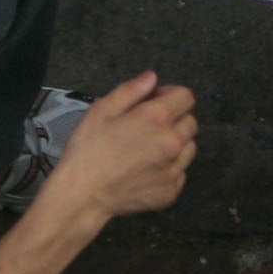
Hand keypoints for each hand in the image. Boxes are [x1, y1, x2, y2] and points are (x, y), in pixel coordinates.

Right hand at [43, 72, 197, 222]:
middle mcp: (173, 143)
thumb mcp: (102, 110)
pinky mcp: (171, 192)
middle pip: (190, 122)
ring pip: (188, 148)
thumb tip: (152, 78)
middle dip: (173, 120)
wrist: (82, 196)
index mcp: (158, 118)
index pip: (186, 96)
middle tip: (148, 128)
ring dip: (175, 144)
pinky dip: (168, 169)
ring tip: (148, 150)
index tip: (153, 102)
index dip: (169, 95)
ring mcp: (174, 170)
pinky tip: (146, 171)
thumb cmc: (88, 149)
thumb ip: (131, 90)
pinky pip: (180, 173)